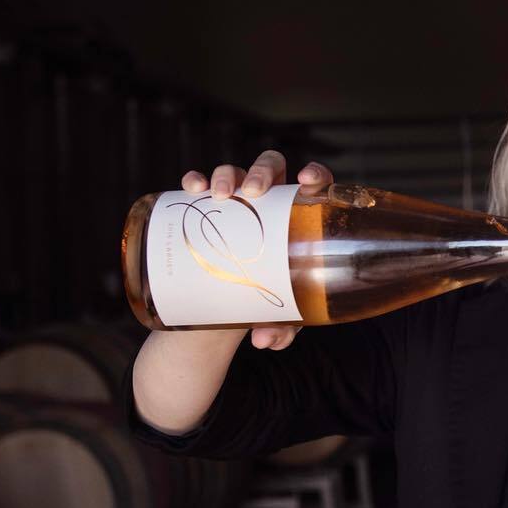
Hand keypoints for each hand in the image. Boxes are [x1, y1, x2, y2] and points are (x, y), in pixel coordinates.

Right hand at [179, 150, 336, 349]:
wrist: (238, 300)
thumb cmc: (274, 298)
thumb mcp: (285, 314)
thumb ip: (283, 327)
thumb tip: (263, 339)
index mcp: (301, 214)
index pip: (316, 183)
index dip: (316, 173)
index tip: (308, 181)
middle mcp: (271, 199)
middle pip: (270, 168)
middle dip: (260, 171)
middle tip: (251, 193)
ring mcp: (239, 199)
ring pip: (234, 172)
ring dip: (225, 174)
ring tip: (218, 196)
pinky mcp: (210, 206)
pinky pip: (200, 185)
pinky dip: (195, 180)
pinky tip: (190, 188)